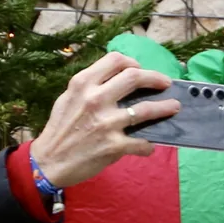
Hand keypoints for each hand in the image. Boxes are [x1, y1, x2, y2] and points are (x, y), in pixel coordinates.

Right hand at [28, 54, 175, 189]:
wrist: (49, 162)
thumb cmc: (59, 129)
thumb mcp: (68, 98)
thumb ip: (90, 86)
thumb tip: (116, 79)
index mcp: (83, 84)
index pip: (115, 60)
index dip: (132, 62)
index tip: (139, 68)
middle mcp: (95, 99)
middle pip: (135, 77)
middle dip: (155, 77)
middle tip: (165, 82)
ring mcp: (106, 123)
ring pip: (146, 109)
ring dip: (165, 107)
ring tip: (174, 106)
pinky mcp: (113, 145)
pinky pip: (141, 142)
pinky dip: (148, 145)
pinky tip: (149, 145)